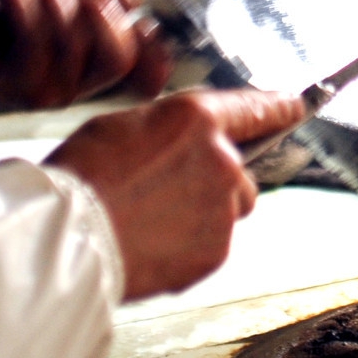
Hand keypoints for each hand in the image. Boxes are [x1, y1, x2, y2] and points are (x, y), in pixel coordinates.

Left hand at [0, 0, 172, 107]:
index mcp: (98, 57)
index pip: (146, 66)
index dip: (154, 49)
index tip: (140, 20)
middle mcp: (81, 80)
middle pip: (118, 55)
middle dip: (100, 10)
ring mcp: (52, 89)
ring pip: (74, 41)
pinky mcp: (18, 86)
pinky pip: (34, 39)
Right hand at [44, 89, 307, 299]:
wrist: (63, 239)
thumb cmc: (79, 180)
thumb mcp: (121, 127)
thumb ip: (172, 131)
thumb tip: (189, 142)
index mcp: (196, 120)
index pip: (254, 108)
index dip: (277, 108)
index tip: (294, 107)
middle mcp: (221, 161)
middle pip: (240, 173)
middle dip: (216, 183)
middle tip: (165, 194)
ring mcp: (223, 208)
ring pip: (228, 211)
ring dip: (204, 215)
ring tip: (150, 221)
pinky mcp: (216, 250)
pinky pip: (212, 244)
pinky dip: (189, 246)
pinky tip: (150, 243)